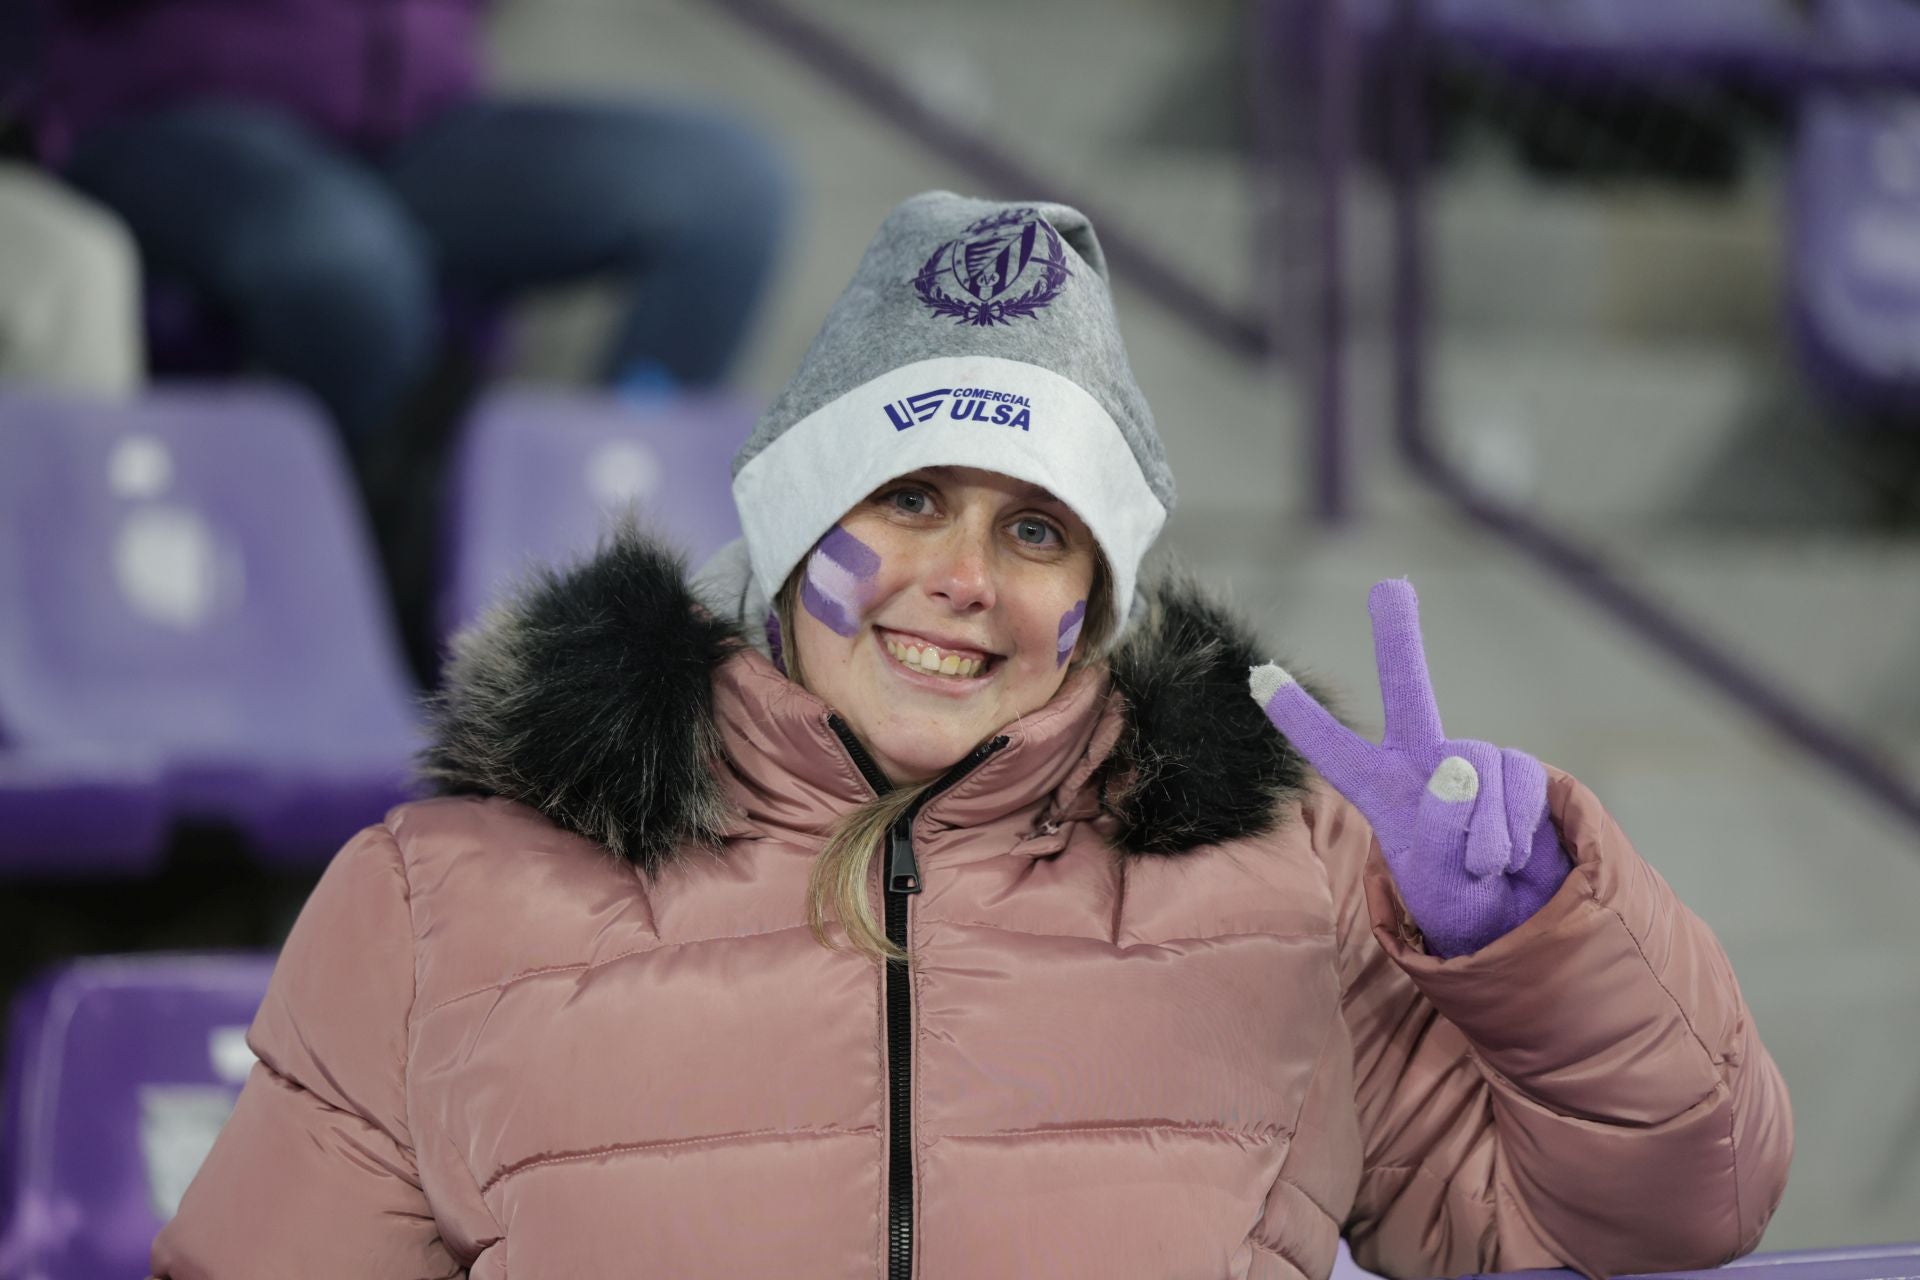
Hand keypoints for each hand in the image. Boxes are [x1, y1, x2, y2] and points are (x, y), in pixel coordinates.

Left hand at [1247, 580, 1570, 956]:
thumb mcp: (1434, 882)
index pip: (1333, 751)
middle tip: (1388, 589)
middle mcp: (1425, 763)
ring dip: (1483, 836)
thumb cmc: (1460, 902)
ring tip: (1482, 869)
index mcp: (1381, 790)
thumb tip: (1459, 767)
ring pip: (1477, 771)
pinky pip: (1522, 782)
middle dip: (1400, 638)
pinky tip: (1515, 857)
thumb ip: (1438, 830)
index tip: (1258, 675)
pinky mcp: (1522, 769)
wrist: (1523, 921)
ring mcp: (1475, 761)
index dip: (1297, 715)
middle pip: (1410, 692)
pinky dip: (1518, 828)